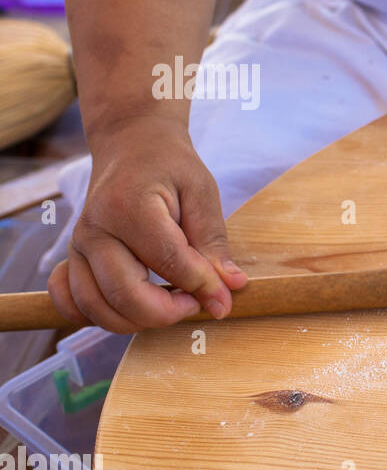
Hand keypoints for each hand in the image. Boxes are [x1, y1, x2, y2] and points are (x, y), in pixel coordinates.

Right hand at [47, 116, 247, 332]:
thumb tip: (233, 286)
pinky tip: (128, 310)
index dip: (202, 287)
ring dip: (139, 321)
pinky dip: (96, 317)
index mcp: (129, 207)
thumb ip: (214, 243)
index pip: (169, 262)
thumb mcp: (202, 193)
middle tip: (196, 302)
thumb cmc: (170, 168)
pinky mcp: (72, 259)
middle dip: (169, 312)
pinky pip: (72, 303)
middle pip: (125, 295)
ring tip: (170, 304)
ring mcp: (77, 247)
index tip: (224, 298)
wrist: (131, 147)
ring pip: (97, 308)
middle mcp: (94, 230)